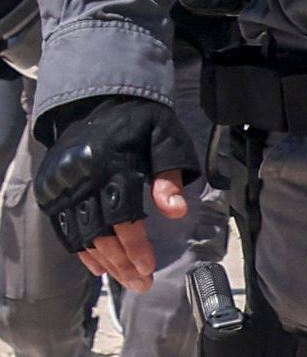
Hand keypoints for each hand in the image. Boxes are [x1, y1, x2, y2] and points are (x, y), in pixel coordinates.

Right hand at [33, 95, 198, 291]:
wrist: (97, 101)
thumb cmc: (139, 121)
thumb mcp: (165, 136)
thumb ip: (171, 173)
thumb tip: (177, 211)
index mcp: (114, 163)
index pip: (123, 214)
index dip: (136, 245)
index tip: (149, 267)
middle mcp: (83, 177)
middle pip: (101, 231)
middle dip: (122, 261)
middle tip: (140, 283)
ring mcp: (63, 186)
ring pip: (82, 235)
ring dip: (104, 261)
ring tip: (124, 279)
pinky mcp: (50, 192)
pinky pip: (64, 229)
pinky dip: (81, 250)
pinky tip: (98, 266)